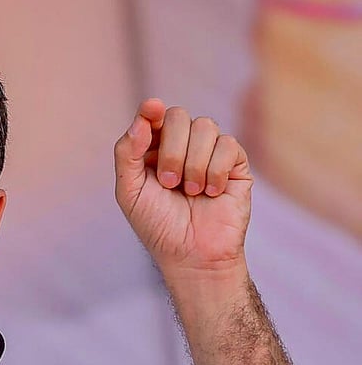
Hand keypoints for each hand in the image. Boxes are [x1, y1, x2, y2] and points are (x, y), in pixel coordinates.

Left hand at [114, 98, 252, 276]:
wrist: (191, 255)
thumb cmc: (157, 225)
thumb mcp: (130, 191)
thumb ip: (128, 154)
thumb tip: (141, 119)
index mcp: (153, 149)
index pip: (153, 117)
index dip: (151, 110)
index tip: (151, 109)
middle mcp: (182, 146)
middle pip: (179, 117)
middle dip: (172, 151)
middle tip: (169, 183)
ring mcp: (210, 152)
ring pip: (205, 126)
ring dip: (193, 164)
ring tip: (190, 192)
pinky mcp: (235, 164)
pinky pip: (228, 145)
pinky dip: (215, 171)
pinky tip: (211, 193)